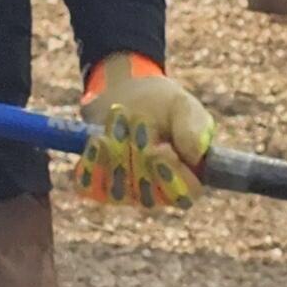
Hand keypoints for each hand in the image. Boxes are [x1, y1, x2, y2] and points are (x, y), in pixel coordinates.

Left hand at [74, 54, 216, 210]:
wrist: (125, 93)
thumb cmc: (162, 104)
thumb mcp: (183, 107)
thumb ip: (194, 128)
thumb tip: (195, 155)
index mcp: (186, 179)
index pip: (183, 194)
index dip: (171, 177)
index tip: (159, 151)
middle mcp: (157, 192)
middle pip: (147, 193)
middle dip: (140, 154)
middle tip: (138, 118)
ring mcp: (126, 192)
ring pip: (118, 189)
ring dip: (117, 152)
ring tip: (119, 115)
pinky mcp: (98, 184)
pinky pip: (91, 186)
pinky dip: (94, 162)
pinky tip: (98, 139)